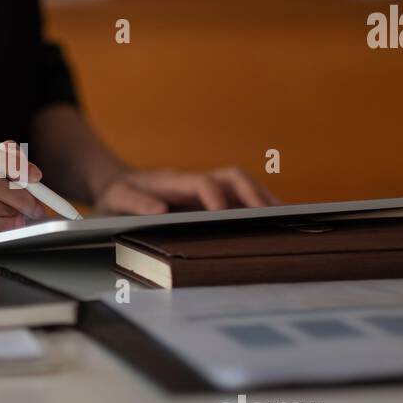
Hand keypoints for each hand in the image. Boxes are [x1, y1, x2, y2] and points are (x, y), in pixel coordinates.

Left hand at [92, 167, 277, 214]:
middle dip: (254, 194)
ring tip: (286, 219)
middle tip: (272, 215)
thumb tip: (160, 211)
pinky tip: (272, 225)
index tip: (223, 215)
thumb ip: (134, 203)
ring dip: (263, 199)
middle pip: (233, 178)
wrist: (116, 186)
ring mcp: (204, 190)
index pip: (202, 183)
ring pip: (241, 187)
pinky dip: (257, 209)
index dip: (215, 197)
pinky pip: (238, 201)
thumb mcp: (116, 199)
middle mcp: (195, 181)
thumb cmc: (116, 195)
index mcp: (174, 181)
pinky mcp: (208, 201)